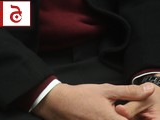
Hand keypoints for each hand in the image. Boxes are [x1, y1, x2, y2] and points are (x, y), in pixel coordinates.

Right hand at [34, 82, 154, 119]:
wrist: (58, 103)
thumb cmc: (81, 95)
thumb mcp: (106, 90)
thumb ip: (129, 92)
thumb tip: (149, 90)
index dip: (139, 117)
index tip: (139, 113)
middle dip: (129, 117)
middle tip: (119, 110)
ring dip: (119, 118)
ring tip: (113, 112)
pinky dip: (108, 119)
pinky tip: (104, 115)